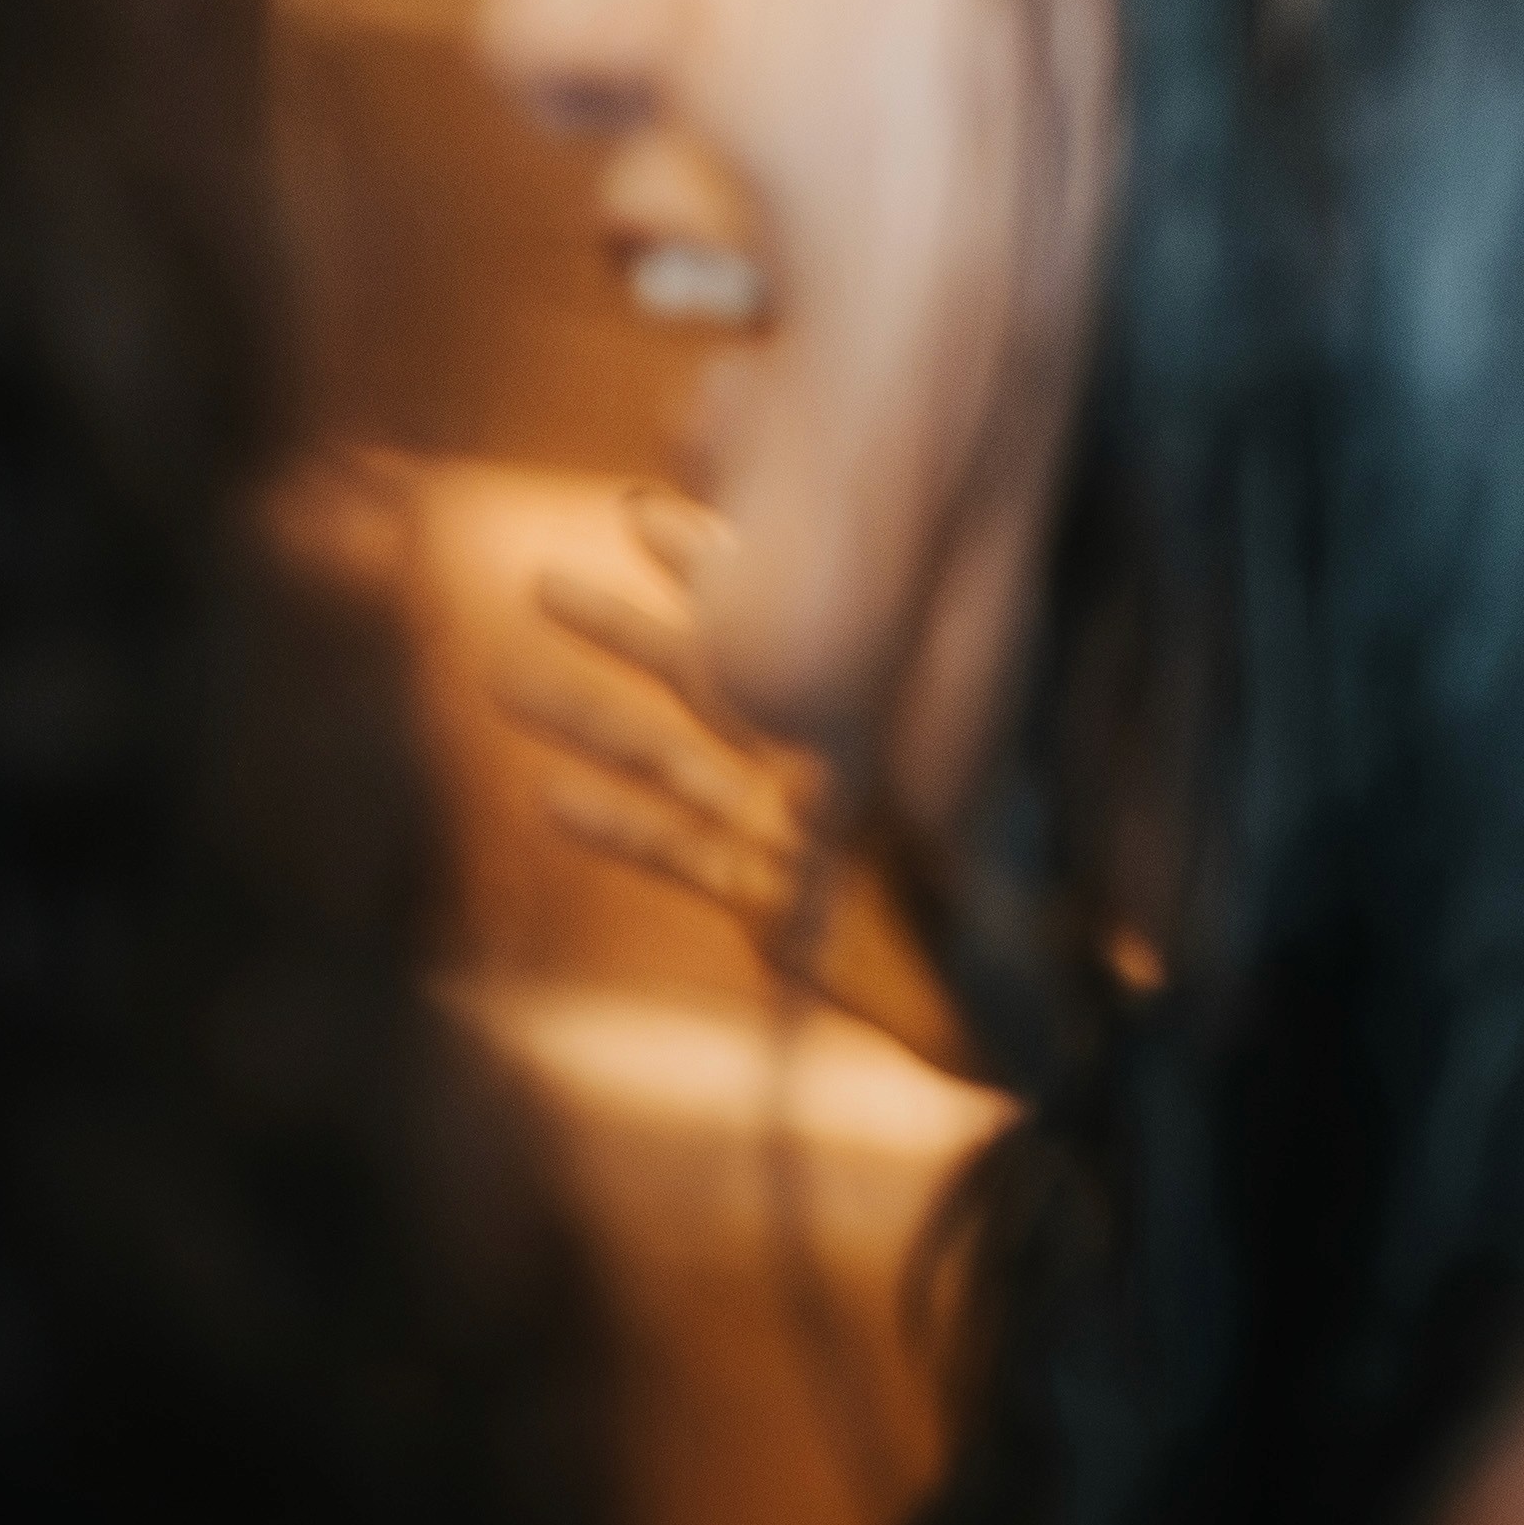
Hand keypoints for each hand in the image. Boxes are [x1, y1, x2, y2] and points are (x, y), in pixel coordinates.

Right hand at [495, 486, 966, 1068]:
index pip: (787, 629)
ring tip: (501, 676)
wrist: (1018, 1015)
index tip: (645, 509)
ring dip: (588, 719)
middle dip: (628, 629)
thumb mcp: (973, 824)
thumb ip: (906, 768)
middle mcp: (823, 766)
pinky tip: (545, 798)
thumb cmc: (1022, 914)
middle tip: (542, 581)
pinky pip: (676, 854)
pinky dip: (615, 827)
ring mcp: (786, 832)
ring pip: (671, 760)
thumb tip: (822, 703)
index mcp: (877, 727)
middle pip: (708, 680)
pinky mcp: (765, 903)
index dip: (716, 566)